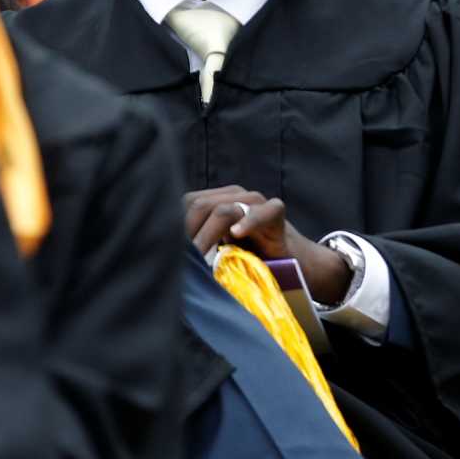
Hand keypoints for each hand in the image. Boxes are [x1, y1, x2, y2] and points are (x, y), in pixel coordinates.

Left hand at [183, 185, 353, 304]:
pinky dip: (248, 222)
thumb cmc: (252, 260)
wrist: (294, 263)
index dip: (174, 226)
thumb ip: (199, 246)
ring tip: (199, 257)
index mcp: (217, 200)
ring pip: (224, 209)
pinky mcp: (276, 212)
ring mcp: (256, 200)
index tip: (165, 253)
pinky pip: (262, 212)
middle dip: (187, 233)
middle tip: (179, 261)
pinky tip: (236, 236)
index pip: (186, 204)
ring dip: (208, 235)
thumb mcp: (219, 251)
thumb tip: (166, 256)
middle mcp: (234, 195)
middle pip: (200, 205)